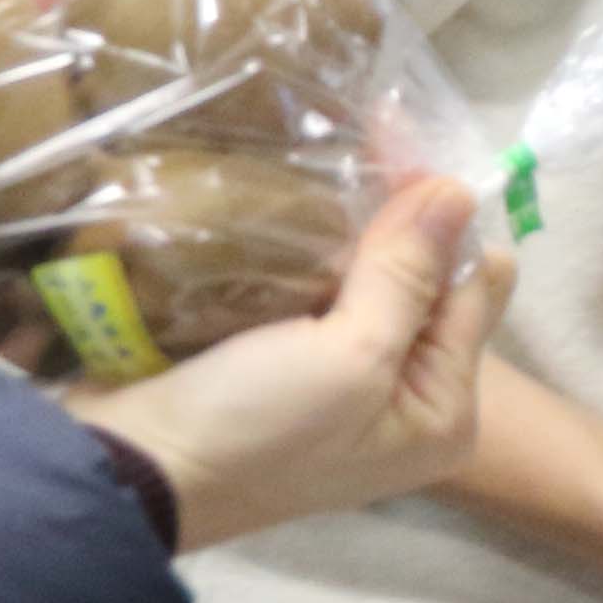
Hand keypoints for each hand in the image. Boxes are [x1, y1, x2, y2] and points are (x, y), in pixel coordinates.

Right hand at [65, 176, 510, 550]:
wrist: (126, 475)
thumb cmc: (255, 427)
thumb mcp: (350, 355)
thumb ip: (408, 273)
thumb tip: (461, 189)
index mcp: (444, 410)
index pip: (475, 289)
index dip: (444, 217)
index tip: (405, 145)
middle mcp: (404, 400)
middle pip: (425, 283)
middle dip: (402, 215)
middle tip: (371, 128)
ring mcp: (340, 383)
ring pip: (367, 280)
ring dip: (353, 226)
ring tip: (340, 145)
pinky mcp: (280, 365)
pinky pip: (312, 292)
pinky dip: (309, 250)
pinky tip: (296, 196)